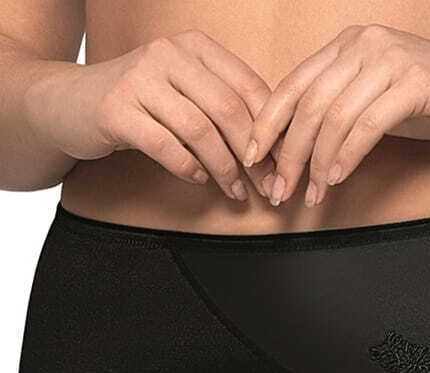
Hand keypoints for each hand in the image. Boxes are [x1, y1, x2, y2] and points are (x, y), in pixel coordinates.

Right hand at [25, 29, 280, 200]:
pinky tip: (198, 180)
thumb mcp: (184, 93)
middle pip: (229, 110)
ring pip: (200, 130)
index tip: (282, 164)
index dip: (271, 130)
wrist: (69, 102)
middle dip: (253, 156)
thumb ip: (223, 107)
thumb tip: (276, 147)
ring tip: (235, 191)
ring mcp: (140, 79)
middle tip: (267, 186)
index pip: (248, 87)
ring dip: (224, 168)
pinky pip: (166, 145)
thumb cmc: (139, 104)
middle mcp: (168, 54)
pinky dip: (188, 167)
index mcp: (194, 46)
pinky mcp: (117, 110)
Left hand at [243, 23, 429, 206]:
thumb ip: (341, 111)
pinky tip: (336, 179)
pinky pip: (368, 125)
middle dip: (288, 154)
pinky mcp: (415, 82)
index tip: (252, 160)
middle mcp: (364, 44)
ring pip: (334, 117)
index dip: (267, 125)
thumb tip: (298, 147)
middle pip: (308, 105)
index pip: (293, 85)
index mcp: (348, 45)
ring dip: (317, 164)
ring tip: (311, 195)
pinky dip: (347, 156)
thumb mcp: (378, 99)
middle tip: (279, 191)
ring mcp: (390, 60)